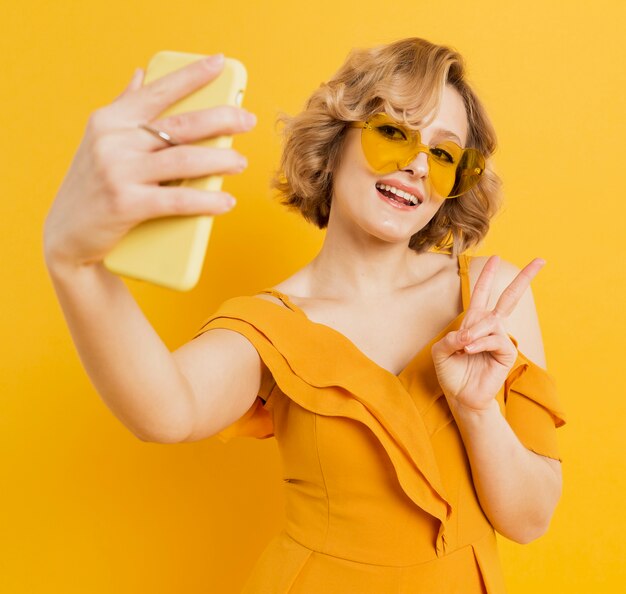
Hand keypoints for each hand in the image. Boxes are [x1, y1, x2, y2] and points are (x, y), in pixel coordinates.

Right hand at [43, 54, 255, 268]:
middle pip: (181, 124)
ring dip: (220, 160)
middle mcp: (113, 140)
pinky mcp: (125, 205)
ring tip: (240, 162)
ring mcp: (118, 172)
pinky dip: (207, 201)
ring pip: (185, 160)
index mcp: (110, 120)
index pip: (158, 91)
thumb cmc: (92, 186)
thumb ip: (123, 106)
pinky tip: (225, 201)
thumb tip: (142, 74)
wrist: (67, 236)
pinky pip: (178, 200)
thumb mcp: (100, 141)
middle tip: (248, 120)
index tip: (220, 63)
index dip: (192, 75)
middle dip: (222, 119)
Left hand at [431, 256, 544, 413]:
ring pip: (492, 321)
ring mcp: (500, 339)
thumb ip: (449, 339)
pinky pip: (496, 339)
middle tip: (540, 260)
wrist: (460, 396)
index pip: (482, 294)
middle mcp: (490, 327)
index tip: (494, 257)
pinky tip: (469, 350)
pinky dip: (480, 343)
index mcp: (474, 321)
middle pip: (509, 298)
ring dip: (475, 331)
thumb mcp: (441, 352)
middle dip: (524, 279)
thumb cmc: (451, 372)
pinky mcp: (507, 353)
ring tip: (464, 345)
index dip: (487, 276)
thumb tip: (467, 333)